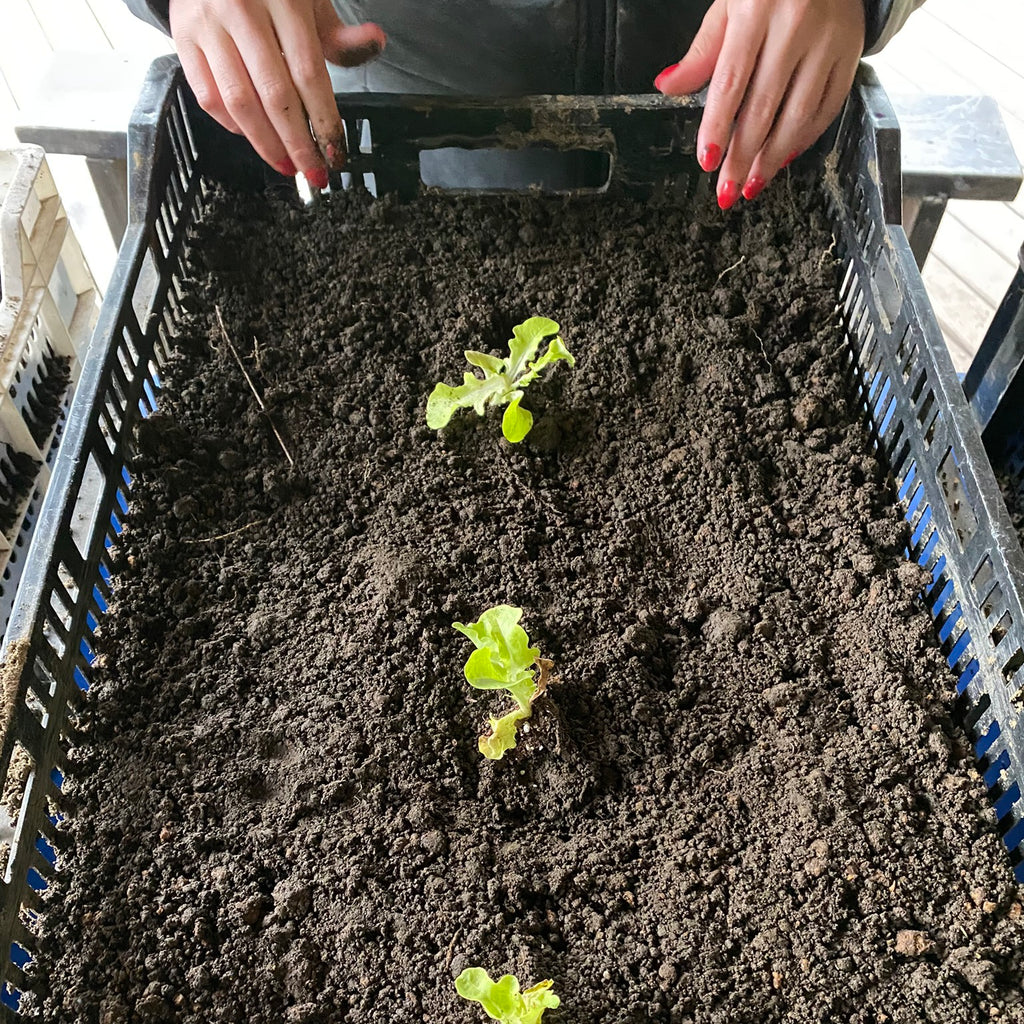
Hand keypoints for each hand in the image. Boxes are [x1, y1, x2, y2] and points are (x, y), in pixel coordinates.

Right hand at [169, 0, 385, 184]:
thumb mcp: (310, 3)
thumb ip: (339, 35)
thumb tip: (375, 42)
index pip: (309, 74)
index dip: (323, 120)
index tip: (334, 153)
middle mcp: (243, 9)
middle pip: (275, 95)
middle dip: (297, 143)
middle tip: (313, 172)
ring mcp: (208, 23)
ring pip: (239, 101)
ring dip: (265, 143)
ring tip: (286, 164)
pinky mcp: (183, 36)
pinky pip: (207, 96)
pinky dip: (231, 125)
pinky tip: (253, 136)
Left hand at [654, 0, 863, 207]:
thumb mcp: (730, 5)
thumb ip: (702, 51)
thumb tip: (668, 86)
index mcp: (756, 11)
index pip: (731, 82)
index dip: (717, 127)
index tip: (707, 161)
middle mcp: (795, 26)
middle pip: (763, 107)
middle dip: (742, 156)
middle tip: (726, 190)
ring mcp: (827, 42)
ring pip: (798, 114)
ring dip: (772, 157)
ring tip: (753, 184)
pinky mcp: (850, 53)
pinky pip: (827, 107)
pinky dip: (805, 138)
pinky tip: (784, 157)